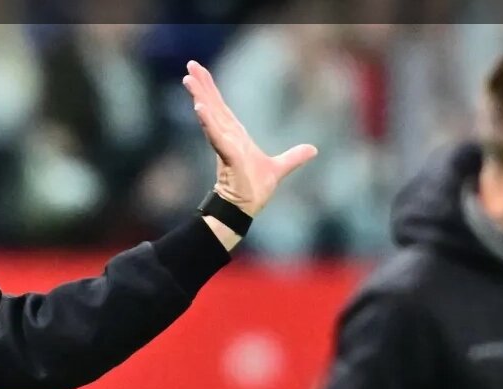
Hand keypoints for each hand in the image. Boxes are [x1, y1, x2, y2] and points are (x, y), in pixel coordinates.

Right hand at [182, 60, 317, 216]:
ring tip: (189, 80)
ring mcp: (225, 144)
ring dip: (200, 97)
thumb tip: (313, 149)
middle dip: (202, 85)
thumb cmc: (255, 190)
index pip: (222, 107)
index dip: (211, 89)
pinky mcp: (227, 155)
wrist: (246, 209)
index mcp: (235, 135)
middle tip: (190, 65)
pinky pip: (216, 135)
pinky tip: (199, 107)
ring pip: (211, 115)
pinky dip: (208, 121)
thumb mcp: (279, 168)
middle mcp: (227, 136)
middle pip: (213, 105)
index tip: (200, 72)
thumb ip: (293, 157)